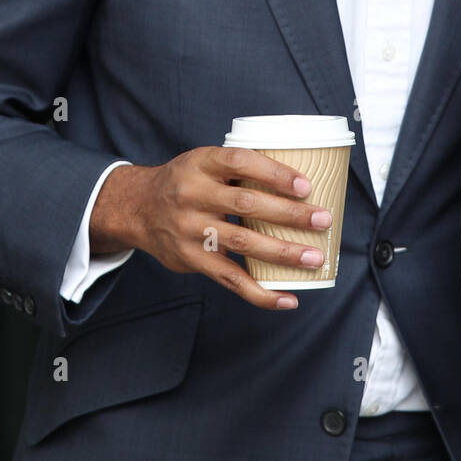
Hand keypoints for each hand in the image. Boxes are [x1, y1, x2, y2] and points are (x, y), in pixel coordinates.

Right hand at [88, 148, 333, 310]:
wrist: (138, 208)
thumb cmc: (186, 182)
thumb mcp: (204, 161)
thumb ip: (238, 168)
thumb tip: (298, 183)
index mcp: (201, 163)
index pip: (241, 161)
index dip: (274, 173)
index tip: (305, 186)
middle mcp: (193, 194)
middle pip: (247, 204)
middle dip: (290, 214)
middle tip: (323, 220)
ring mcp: (191, 229)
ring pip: (243, 242)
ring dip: (283, 253)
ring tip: (315, 258)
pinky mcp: (192, 259)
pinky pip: (230, 279)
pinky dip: (261, 292)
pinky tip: (287, 298)